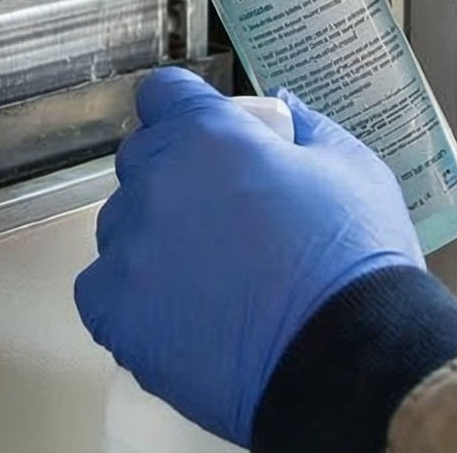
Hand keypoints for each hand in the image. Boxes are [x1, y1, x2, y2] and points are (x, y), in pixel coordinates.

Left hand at [75, 68, 425, 446]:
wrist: (347, 361)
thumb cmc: (355, 264)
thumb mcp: (354, 170)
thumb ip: (310, 130)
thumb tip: (288, 112)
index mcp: (207, 136)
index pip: (163, 95)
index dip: (184, 112)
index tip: (202, 135)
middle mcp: (156, 183)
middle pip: (140, 162)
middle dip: (173, 177)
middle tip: (220, 216)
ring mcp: (129, 249)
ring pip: (120, 228)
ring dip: (152, 240)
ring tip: (206, 280)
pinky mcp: (114, 312)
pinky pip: (102, 291)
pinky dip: (131, 300)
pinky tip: (177, 316)